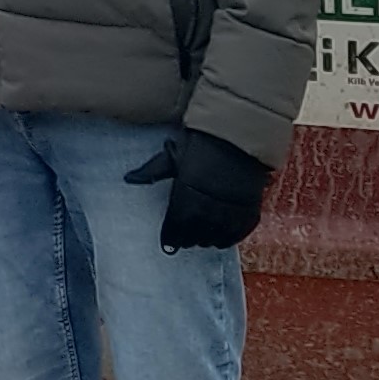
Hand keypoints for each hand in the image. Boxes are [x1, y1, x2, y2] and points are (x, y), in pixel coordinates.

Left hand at [127, 126, 268, 251]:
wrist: (239, 138)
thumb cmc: (201, 144)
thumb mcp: (174, 155)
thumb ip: (153, 170)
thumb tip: (129, 178)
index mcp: (186, 198)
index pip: (175, 229)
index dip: (170, 237)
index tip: (168, 241)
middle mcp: (208, 211)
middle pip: (194, 238)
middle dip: (187, 238)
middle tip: (183, 236)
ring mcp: (231, 215)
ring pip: (214, 241)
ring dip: (206, 239)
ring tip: (201, 235)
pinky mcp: (249, 215)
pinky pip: (236, 237)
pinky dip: (227, 238)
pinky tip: (220, 235)